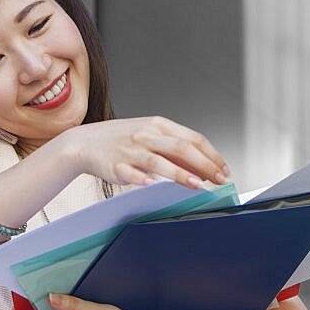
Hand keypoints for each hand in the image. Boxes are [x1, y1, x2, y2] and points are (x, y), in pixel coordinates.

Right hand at [56, 116, 230, 188]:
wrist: (86, 142)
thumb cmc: (123, 140)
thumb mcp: (151, 136)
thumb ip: (175, 149)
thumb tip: (203, 166)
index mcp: (158, 125)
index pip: (192, 138)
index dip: (211, 154)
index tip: (223, 169)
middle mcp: (147, 135)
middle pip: (180, 148)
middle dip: (203, 164)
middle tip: (219, 179)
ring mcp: (131, 150)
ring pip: (159, 161)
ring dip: (180, 173)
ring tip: (197, 185)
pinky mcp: (116, 165)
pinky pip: (131, 173)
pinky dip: (142, 179)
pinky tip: (153, 185)